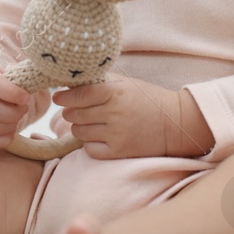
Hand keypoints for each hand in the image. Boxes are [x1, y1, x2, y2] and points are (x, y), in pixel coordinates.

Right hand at [0, 60, 37, 148]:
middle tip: (24, 110)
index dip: (13, 94)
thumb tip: (31, 86)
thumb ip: (17, 76)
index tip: (26, 98)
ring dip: (8, 127)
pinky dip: (0, 140)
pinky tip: (11, 133)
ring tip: (17, 120)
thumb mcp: (6, 68)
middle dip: (13, 114)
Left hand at [52, 77, 210, 159]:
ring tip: (90, 122)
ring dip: (79, 127)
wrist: (174, 125)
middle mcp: (115, 113)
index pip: (80, 94)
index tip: (58, 96)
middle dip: (70, 111)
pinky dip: (89, 143)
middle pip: (75, 114)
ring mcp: (116, 135)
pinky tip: (98, 136)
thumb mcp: (126, 83)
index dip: (64, 95)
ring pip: (79, 132)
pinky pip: (89, 149)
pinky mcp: (118, 152)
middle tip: (75, 109)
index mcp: (116, 92)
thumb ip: (100, 80)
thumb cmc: (147, 100)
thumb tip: (71, 81)